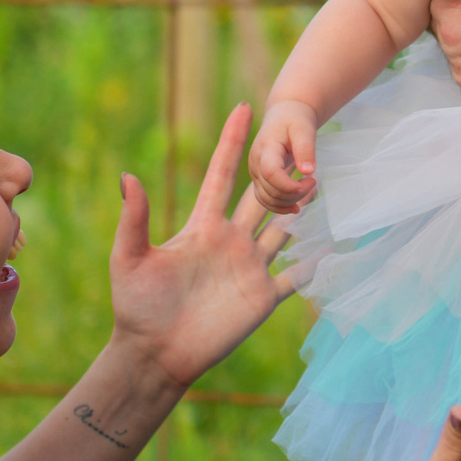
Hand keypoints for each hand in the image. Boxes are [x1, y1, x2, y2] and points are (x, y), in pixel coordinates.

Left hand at [109, 105, 295, 389]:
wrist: (155, 354)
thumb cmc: (137, 306)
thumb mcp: (130, 258)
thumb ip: (134, 219)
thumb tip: (126, 175)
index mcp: (202, 227)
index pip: (222, 175)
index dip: (232, 142)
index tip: (243, 107)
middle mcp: (230, 241)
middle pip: (262, 198)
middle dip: (281, 173)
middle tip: (301, 143)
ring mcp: (249, 268)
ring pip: (284, 232)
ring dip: (303, 211)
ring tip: (322, 186)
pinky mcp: (262, 298)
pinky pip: (295, 278)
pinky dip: (314, 266)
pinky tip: (334, 249)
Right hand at [250, 100, 319, 212]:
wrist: (284, 115)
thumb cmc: (295, 119)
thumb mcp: (304, 129)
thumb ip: (306, 149)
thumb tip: (308, 172)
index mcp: (265, 148)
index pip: (270, 173)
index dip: (289, 185)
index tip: (311, 180)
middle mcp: (255, 163)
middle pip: (270, 190)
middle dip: (295, 193)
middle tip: (313, 181)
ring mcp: (255, 173)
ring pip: (267, 199)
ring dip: (289, 202)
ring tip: (308, 188)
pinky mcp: (259, 180)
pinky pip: (265, 200)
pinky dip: (280, 207)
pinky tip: (296, 207)